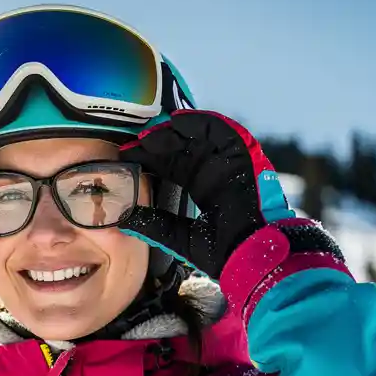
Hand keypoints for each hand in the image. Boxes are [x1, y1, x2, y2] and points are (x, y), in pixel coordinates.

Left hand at [118, 110, 297, 280]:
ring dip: (173, 131)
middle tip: (133, 143)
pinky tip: (177, 122)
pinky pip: (221, 130)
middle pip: (181, 147)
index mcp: (202, 188)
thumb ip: (154, 224)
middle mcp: (214, 171)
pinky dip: (199, 122)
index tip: (128, 156)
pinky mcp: (243, 154)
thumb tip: (124, 220)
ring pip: (197, 136)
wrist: (252, 254)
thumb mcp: (178, 235)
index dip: (150, 158)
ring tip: (150, 134)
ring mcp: (228, 161)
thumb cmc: (223, 250)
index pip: (171, 165)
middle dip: (157, 143)